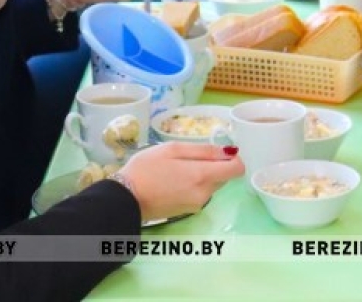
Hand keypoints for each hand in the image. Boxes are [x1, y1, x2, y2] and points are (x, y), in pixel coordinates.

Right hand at [113, 142, 244, 222]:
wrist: (125, 199)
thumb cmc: (146, 168)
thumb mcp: (173, 149)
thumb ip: (203, 150)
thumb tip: (230, 152)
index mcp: (203, 176)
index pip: (237, 169)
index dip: (232, 158)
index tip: (218, 152)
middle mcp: (205, 194)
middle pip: (224, 176)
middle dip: (214, 166)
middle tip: (189, 157)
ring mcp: (197, 205)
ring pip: (212, 185)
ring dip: (202, 175)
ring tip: (177, 168)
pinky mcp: (188, 211)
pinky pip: (200, 193)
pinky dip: (194, 185)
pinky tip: (174, 180)